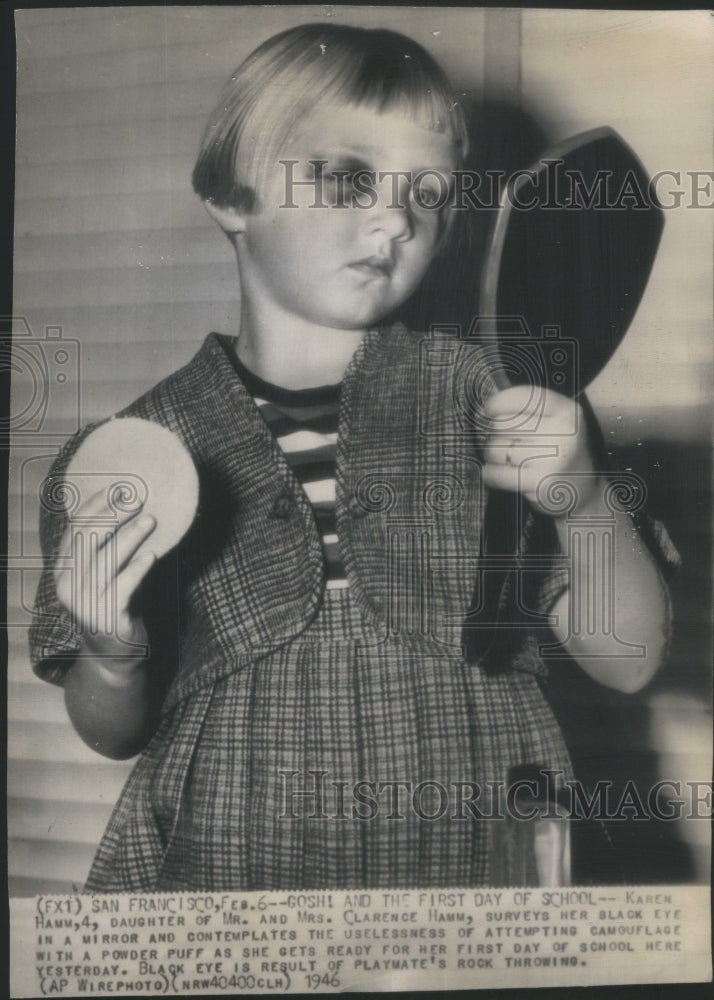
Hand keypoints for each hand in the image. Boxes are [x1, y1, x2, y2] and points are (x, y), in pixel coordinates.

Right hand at [54, 488, 156, 660]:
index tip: (118, 488)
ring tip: (151, 520)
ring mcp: (86, 602)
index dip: (95, 506)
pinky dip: (137, 569)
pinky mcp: (107, 617)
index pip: (75, 529)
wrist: (114, 657)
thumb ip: (108, 548)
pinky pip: (123, 587)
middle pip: (88, 540)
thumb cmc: (114, 605)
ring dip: (130, 537)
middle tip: (138, 499)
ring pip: (107, 560)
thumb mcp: (105, 575)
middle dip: (113, 515)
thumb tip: (133, 506)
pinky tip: (152, 556)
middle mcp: (69, 585)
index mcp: (64, 570)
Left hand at [481, 385, 603, 516]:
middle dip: (497, 434)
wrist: (582, 491)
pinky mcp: (539, 482)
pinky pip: (495, 473)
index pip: (523, 397)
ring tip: (511, 461)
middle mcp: (562, 432)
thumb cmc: (558, 451)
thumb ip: (527, 409)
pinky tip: (502, 475)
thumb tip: (488, 406)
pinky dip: (492, 474)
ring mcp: (552, 458)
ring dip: (494, 457)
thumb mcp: (555, 421)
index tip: (490, 409)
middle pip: (502, 423)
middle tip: (509, 444)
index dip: (499, 402)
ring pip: (495, 449)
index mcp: (566, 411)